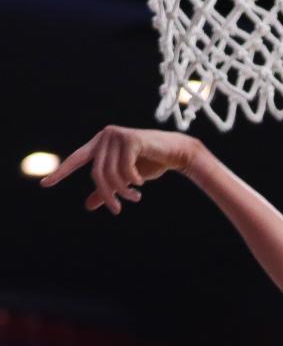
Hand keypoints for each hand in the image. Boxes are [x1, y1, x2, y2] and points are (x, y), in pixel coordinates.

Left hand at [40, 125, 199, 214]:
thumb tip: (88, 205)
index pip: (76, 160)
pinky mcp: (130, 139)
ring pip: (111, 174)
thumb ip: (107, 189)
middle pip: (97, 174)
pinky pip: (125, 170)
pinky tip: (141, 183)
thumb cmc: (150, 164)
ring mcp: (116, 135)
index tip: (44, 184)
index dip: (61, 173)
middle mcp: (104, 136)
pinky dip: (133, 181)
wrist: (175, 153)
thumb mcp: (125, 179)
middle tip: (118, 210)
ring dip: (123, 192)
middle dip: (107, 195)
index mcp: (99, 144)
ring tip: (135, 198)